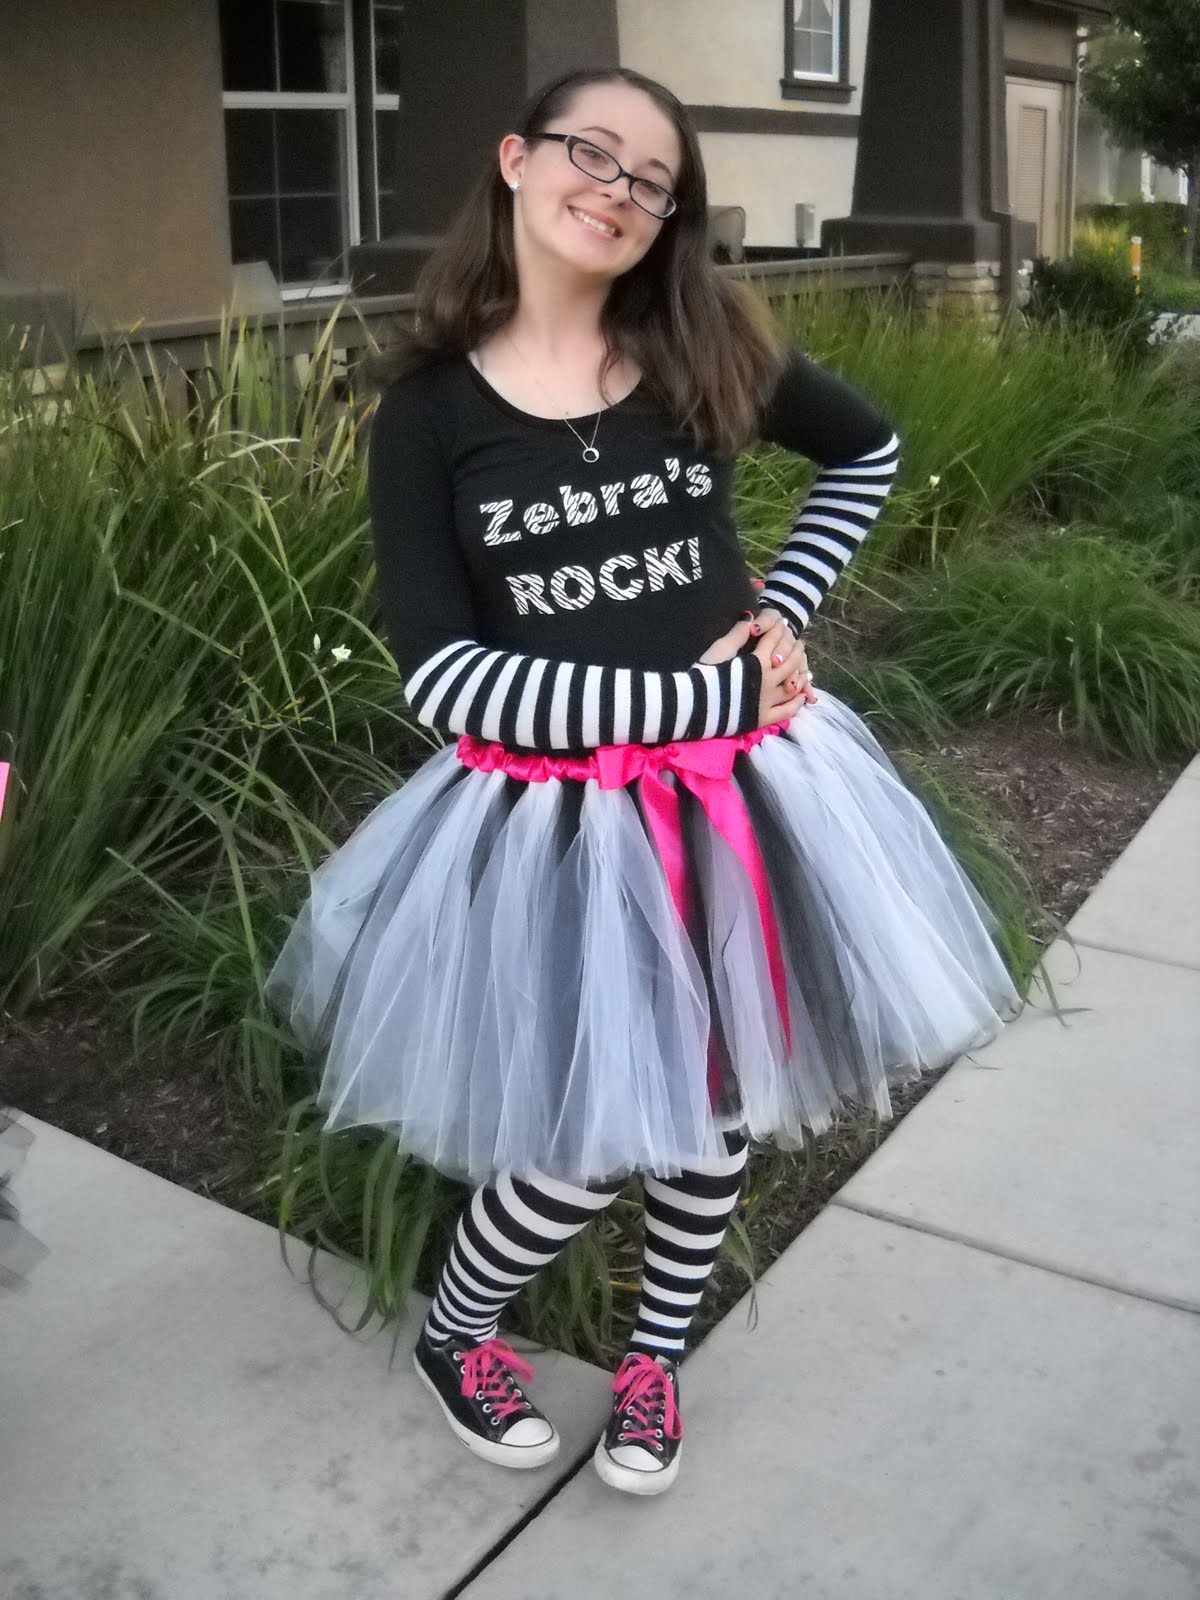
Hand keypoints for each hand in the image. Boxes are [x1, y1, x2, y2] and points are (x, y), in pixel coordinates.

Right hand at [698, 612, 815, 728]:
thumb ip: (738, 634)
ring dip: (800, 674)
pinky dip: (796, 704)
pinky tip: (801, 698)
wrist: (695, 704)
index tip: (782, 624)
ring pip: (792, 686)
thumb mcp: (720, 649)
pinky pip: (786, 711)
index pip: (774, 640)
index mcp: (758, 661)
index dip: (778, 629)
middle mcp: (768, 680)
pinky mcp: (763, 718)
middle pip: (790, 661)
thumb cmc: (705, 673)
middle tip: (798, 643)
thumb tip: (751, 617)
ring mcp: (768, 700)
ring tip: (804, 668)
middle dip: (795, 649)